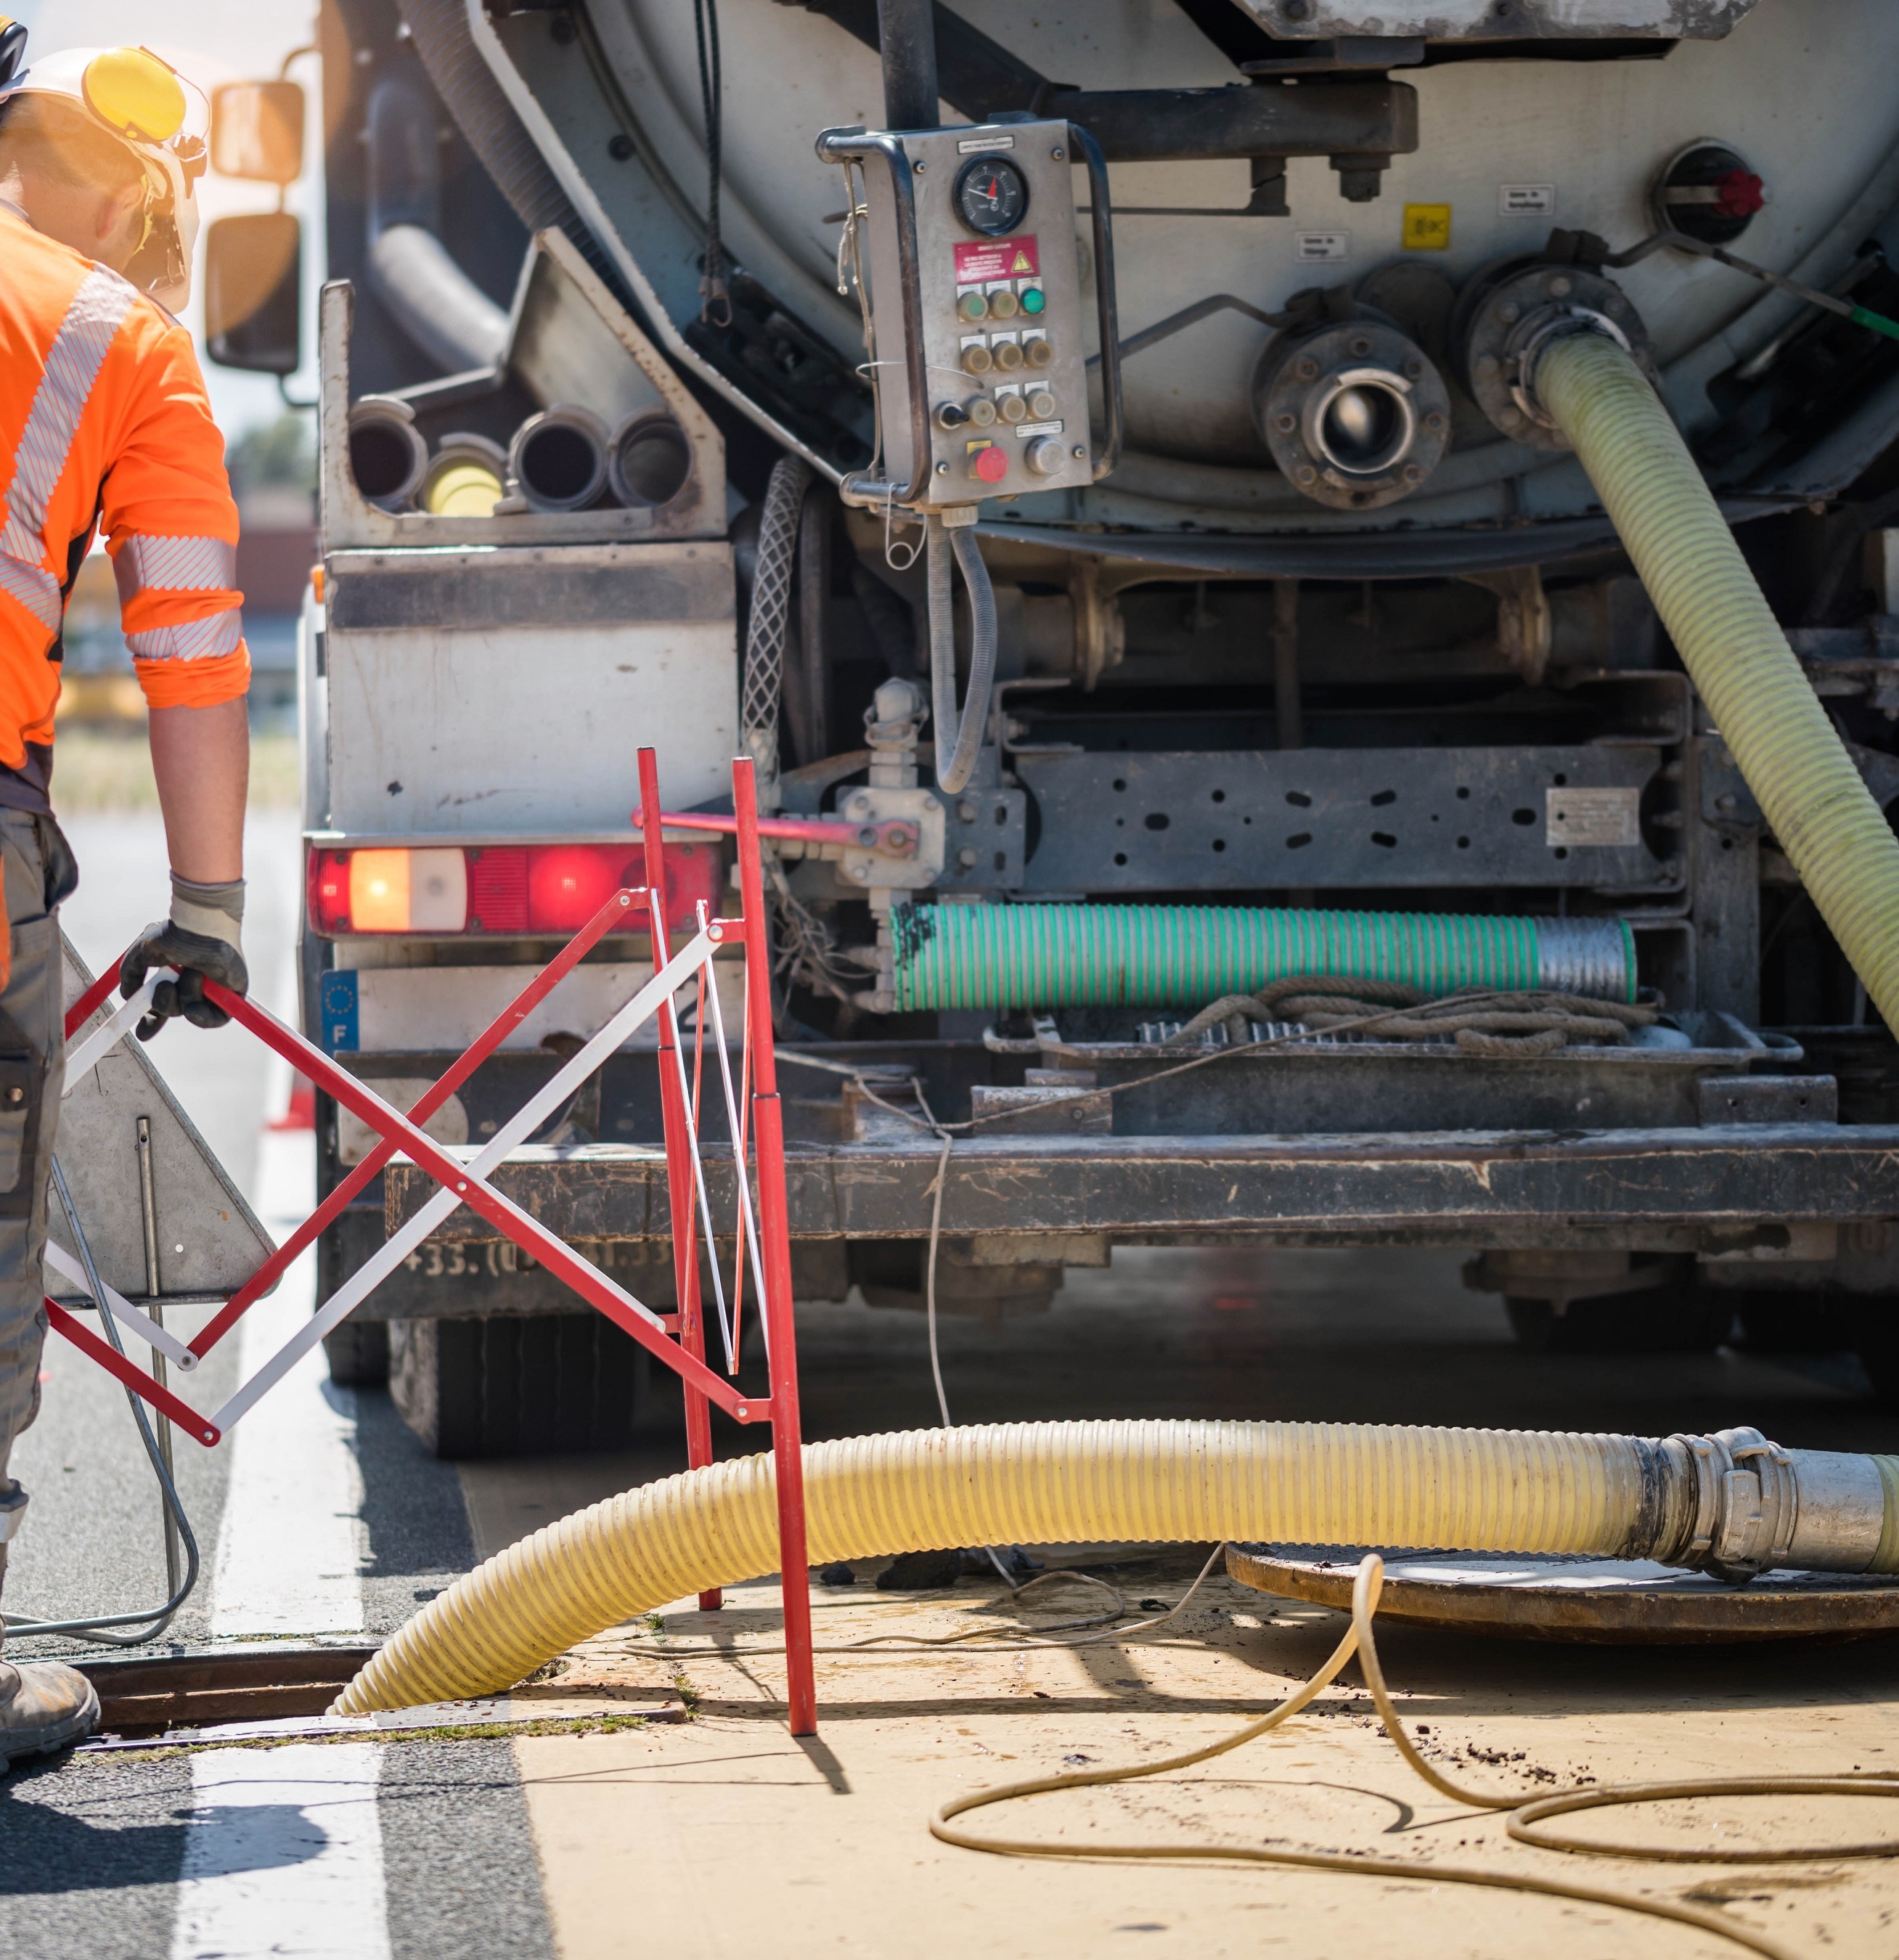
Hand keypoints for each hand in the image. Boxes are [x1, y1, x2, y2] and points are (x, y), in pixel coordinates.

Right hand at [120, 920, 247, 1038]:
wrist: (202, 929)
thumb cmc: (174, 936)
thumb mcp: (141, 954)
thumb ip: (131, 976)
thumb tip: (128, 997)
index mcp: (173, 975)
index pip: (161, 1004)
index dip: (151, 1021)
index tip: (141, 1033)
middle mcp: (191, 983)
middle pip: (172, 1011)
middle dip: (163, 1007)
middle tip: (166, 987)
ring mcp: (212, 989)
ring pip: (188, 1012)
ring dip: (182, 997)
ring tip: (191, 972)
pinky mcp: (231, 995)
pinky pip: (215, 1020)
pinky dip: (200, 1017)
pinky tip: (195, 1004)